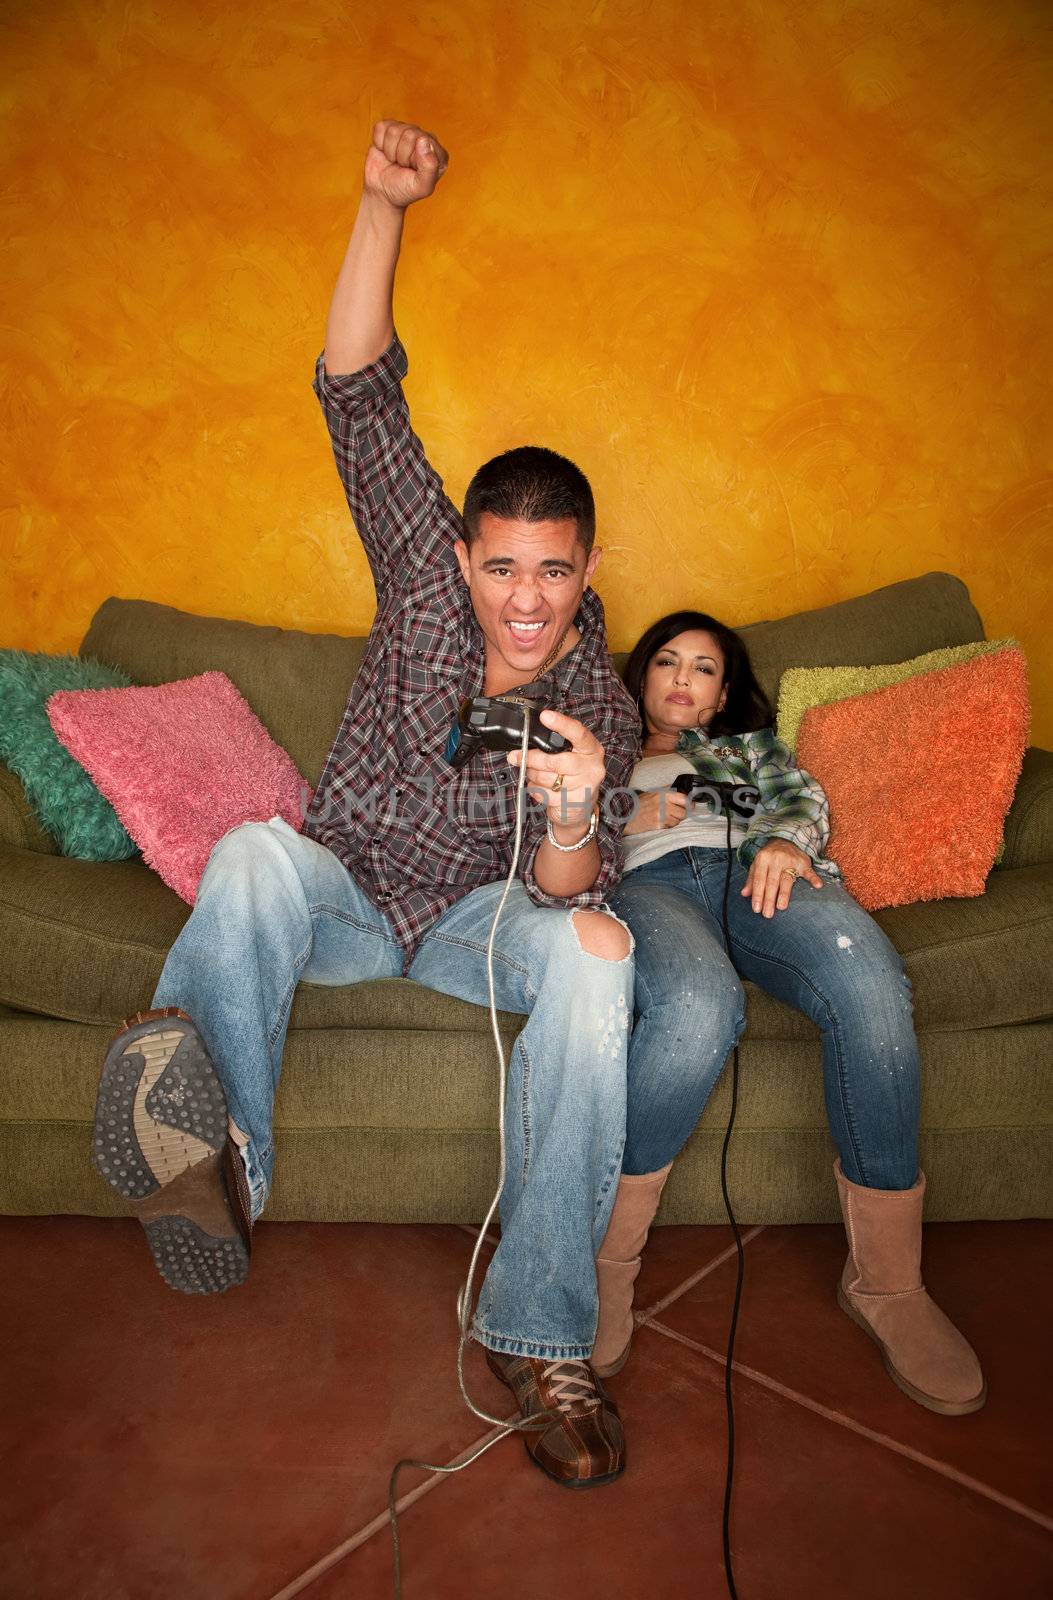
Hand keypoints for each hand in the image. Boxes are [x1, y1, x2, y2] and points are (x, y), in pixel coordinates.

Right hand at [365, 120, 448, 209]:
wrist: (382, 193)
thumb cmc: (404, 190)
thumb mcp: (421, 187)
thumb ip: (429, 167)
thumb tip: (424, 140)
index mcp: (438, 153)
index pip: (423, 140)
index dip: (412, 157)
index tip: (412, 170)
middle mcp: (425, 139)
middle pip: (408, 133)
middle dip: (401, 154)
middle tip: (402, 166)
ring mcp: (407, 131)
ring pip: (393, 130)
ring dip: (390, 150)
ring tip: (395, 161)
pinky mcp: (390, 128)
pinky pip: (381, 128)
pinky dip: (379, 143)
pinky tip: (386, 153)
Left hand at [507, 709, 604, 836]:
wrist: (580, 807)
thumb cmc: (571, 775)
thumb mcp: (569, 755)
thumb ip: (552, 746)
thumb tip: (523, 744)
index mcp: (591, 748)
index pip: (578, 733)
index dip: (561, 724)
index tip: (545, 716)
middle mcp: (592, 765)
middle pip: (555, 760)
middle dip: (530, 759)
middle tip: (516, 757)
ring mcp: (585, 785)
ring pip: (548, 778)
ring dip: (533, 776)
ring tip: (533, 774)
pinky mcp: (575, 801)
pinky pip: (546, 794)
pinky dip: (536, 790)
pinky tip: (541, 788)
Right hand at [622, 789, 687, 836]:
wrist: (626, 815)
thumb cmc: (640, 803)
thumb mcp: (654, 792)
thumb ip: (669, 790)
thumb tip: (684, 791)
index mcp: (664, 794)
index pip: (685, 799)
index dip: (690, 803)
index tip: (691, 805)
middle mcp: (664, 804)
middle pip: (684, 812)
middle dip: (682, 813)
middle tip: (676, 812)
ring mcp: (661, 816)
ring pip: (678, 821)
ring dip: (674, 820)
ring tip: (665, 817)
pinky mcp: (658, 825)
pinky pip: (670, 827)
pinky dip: (668, 825)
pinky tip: (660, 821)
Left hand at [741, 840, 821, 917]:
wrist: (785, 839)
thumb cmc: (769, 856)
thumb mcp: (757, 864)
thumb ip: (751, 879)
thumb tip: (744, 894)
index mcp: (763, 859)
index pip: (759, 880)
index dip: (757, 895)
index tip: (756, 909)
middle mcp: (776, 859)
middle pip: (772, 882)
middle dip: (769, 899)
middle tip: (767, 914)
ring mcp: (791, 860)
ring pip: (787, 879)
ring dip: (784, 893)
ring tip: (781, 907)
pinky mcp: (803, 862)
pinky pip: (809, 871)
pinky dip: (814, 878)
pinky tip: (818, 885)